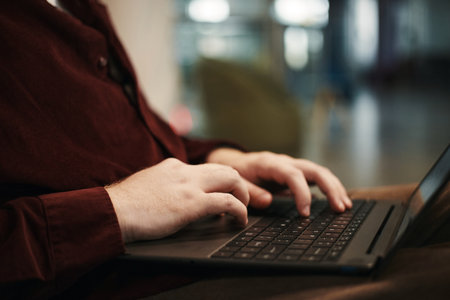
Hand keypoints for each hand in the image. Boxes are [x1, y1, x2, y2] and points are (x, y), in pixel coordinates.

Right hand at [105, 158, 248, 242]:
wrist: (112, 210)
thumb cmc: (123, 205)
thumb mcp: (147, 187)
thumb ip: (164, 187)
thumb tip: (174, 199)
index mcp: (172, 166)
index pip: (205, 169)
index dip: (218, 183)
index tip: (220, 195)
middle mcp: (184, 170)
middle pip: (224, 168)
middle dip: (237, 184)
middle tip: (240, 200)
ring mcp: (189, 185)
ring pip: (231, 178)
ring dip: (242, 194)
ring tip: (243, 210)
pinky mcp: (192, 203)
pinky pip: (227, 202)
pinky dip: (240, 210)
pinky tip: (240, 220)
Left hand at [207, 149, 351, 215]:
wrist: (236, 162)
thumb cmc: (237, 172)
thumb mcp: (237, 181)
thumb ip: (250, 191)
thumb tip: (268, 201)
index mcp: (270, 163)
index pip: (292, 175)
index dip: (302, 193)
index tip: (306, 213)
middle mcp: (285, 162)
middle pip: (314, 169)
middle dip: (329, 188)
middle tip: (339, 208)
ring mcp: (293, 166)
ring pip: (320, 172)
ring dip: (335, 188)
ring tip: (344, 206)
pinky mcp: (297, 173)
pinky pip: (317, 177)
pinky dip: (330, 188)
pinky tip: (339, 200)